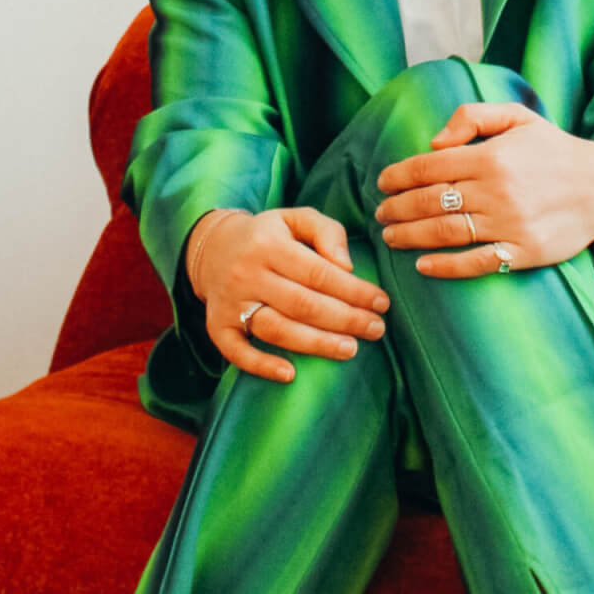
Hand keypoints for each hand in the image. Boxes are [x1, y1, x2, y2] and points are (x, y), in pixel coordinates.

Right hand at [191, 208, 390, 383]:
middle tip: (376, 329)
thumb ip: (327, 232)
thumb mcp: (296, 219)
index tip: (382, 303)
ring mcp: (230, 302)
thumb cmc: (268, 235)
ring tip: (350, 349)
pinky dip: (261, 365)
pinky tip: (290, 374)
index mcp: (269, 244)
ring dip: (316, 344)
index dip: (354, 291)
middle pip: (302, 304)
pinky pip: (236, 351)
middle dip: (345, 320)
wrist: (212, 247)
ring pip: (276, 329)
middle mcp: (247, 273)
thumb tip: (347, 266)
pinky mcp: (217, 326)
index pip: (318, 272)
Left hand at [372, 104, 593, 278]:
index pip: (431, 166)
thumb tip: (434, 142)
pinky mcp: (524, 253)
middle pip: (431, 202)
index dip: (400, 175)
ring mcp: (510, 225)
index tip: (382, 183)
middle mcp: (498, 191)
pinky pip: (476, 263)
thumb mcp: (518, 117)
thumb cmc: (554, 150)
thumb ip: (472, 117)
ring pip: (446, 233)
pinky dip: (445, 266)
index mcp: (492, 156)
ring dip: (410, 237)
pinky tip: (423, 265)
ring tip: (391, 237)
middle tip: (379, 214)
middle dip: (397, 208)